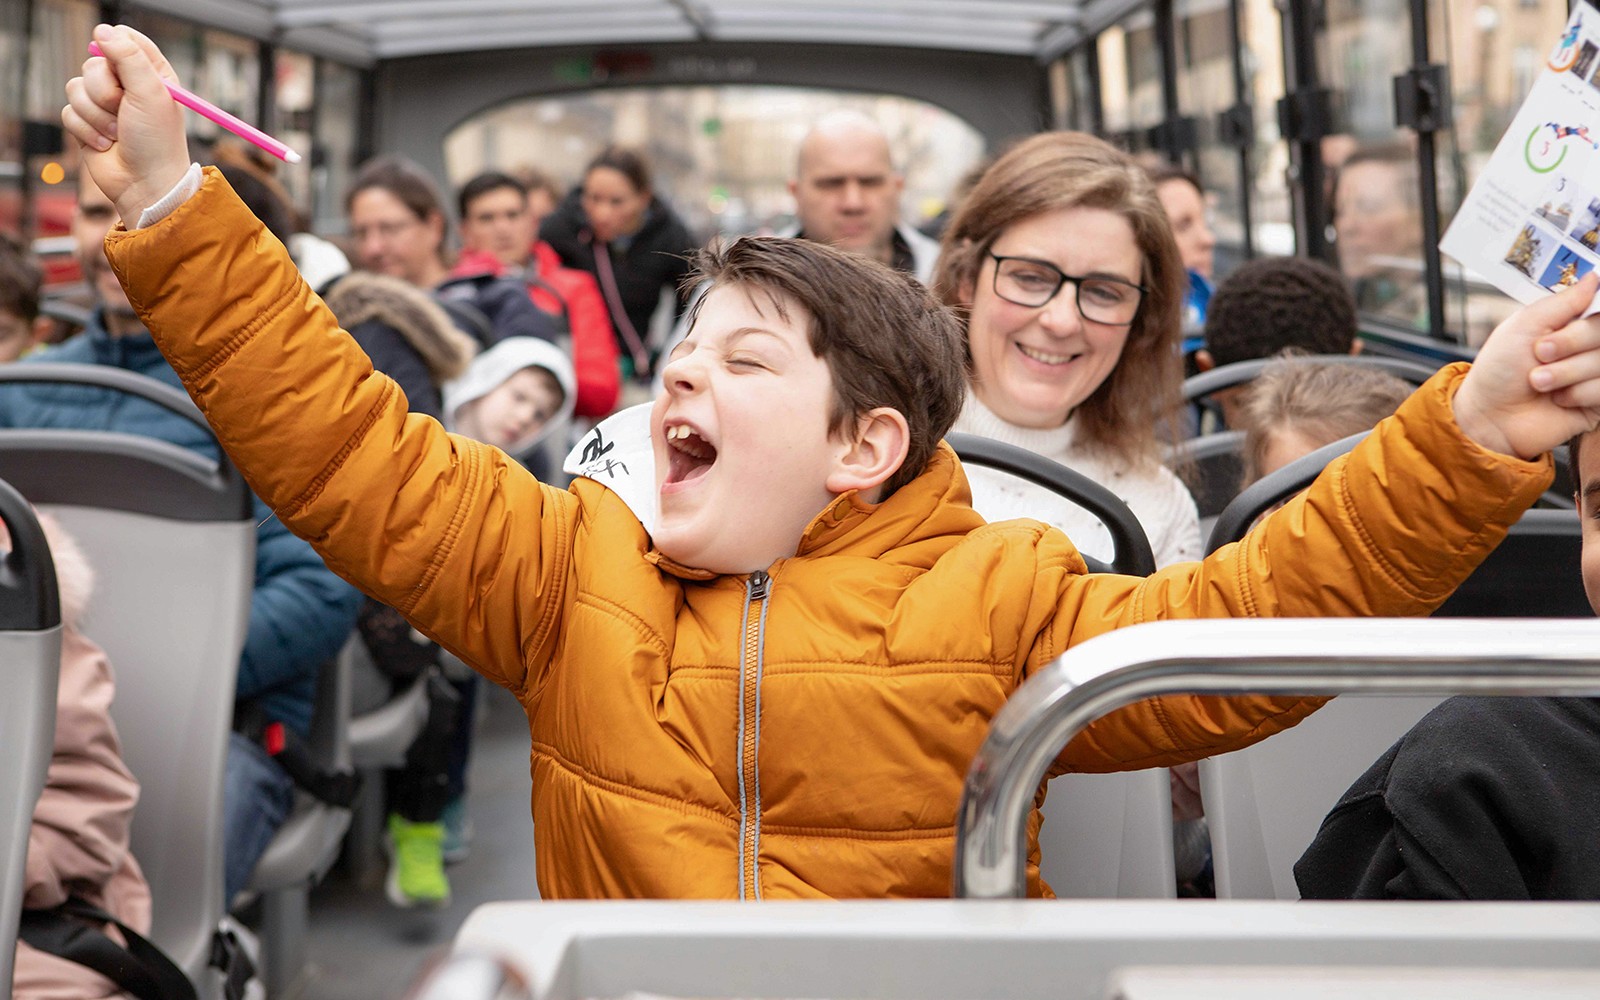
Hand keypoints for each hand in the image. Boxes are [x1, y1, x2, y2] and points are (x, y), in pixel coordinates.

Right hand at [61, 24, 190, 224]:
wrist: (144, 184)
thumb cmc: (156, 140)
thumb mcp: (151, 92)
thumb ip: (129, 57)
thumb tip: (102, 30)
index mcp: (151, 74)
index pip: (124, 39)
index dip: (116, 48)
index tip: (118, 63)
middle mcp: (127, 86)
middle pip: (93, 63)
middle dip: (104, 90)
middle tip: (123, 110)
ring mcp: (105, 105)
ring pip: (76, 87)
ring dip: (95, 114)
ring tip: (117, 133)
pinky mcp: (87, 123)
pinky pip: (68, 111)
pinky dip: (85, 129)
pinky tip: (105, 145)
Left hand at [1454, 272, 1599, 459]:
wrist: (1489, 416)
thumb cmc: (1498, 371)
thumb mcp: (1524, 325)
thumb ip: (1563, 301)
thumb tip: (1593, 277)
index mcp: (1570, 323)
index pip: (1598, 309)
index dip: (1589, 316)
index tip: (1573, 321)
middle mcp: (1586, 346)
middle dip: (1571, 342)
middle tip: (1540, 352)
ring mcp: (1593, 374)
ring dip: (1566, 372)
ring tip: (1538, 381)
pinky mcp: (1597, 402)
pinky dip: (1576, 394)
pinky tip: (1557, 399)